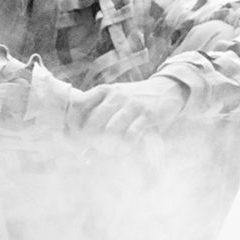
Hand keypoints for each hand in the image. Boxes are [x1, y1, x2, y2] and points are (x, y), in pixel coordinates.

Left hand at [66, 78, 188, 138]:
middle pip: (92, 123)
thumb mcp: (115, 99)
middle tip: (97, 149)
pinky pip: (131, 135)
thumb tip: (79, 139)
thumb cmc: (135, 99)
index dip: (72, 125)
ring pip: (110, 131)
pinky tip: (126, 149)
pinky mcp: (147, 114)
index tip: (75, 138)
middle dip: (92, 141)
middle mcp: (115, 95)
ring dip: (109, 147)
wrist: (167, 89)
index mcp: (104, 91)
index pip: (78, 105)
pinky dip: (126, 147)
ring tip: (113, 151)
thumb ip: (98, 113)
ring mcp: (132, 104)